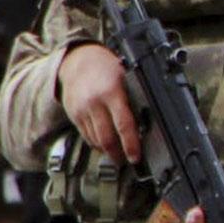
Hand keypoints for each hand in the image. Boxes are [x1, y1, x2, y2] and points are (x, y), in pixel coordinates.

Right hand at [57, 43, 142, 164]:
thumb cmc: (107, 68)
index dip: (130, 143)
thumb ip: (134, 97)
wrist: (78, 61)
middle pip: (107, 138)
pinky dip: (96, 144)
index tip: (135, 156)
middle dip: (118, 154)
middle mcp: (95, 103)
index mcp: (112, 92)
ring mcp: (82, 111)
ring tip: (118, 155)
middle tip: (128, 160)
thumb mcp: (126, 76)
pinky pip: (86, 136)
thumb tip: (149, 119)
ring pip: (96, 140)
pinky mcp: (74, 116)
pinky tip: (105, 145)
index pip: (123, 124)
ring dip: (108, 151)